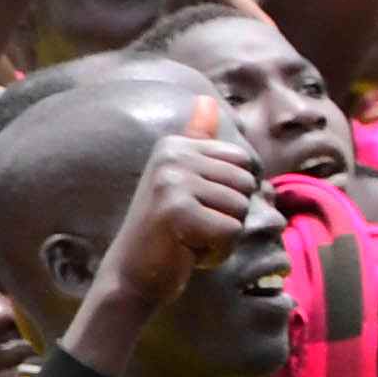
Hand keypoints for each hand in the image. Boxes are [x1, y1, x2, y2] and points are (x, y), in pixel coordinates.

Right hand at [73, 93, 260, 376]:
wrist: (130, 277)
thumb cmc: (165, 232)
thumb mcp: (182, 181)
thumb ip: (197, 140)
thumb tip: (207, 99)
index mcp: (174, 144)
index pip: (243, 163)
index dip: (228, 195)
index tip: (194, 208)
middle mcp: (171, 157)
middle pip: (247, 185)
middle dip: (228, 216)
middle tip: (190, 228)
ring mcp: (171, 182)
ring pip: (241, 209)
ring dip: (222, 236)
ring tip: (187, 240)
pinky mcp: (176, 212)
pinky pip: (231, 232)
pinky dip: (217, 252)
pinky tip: (186, 254)